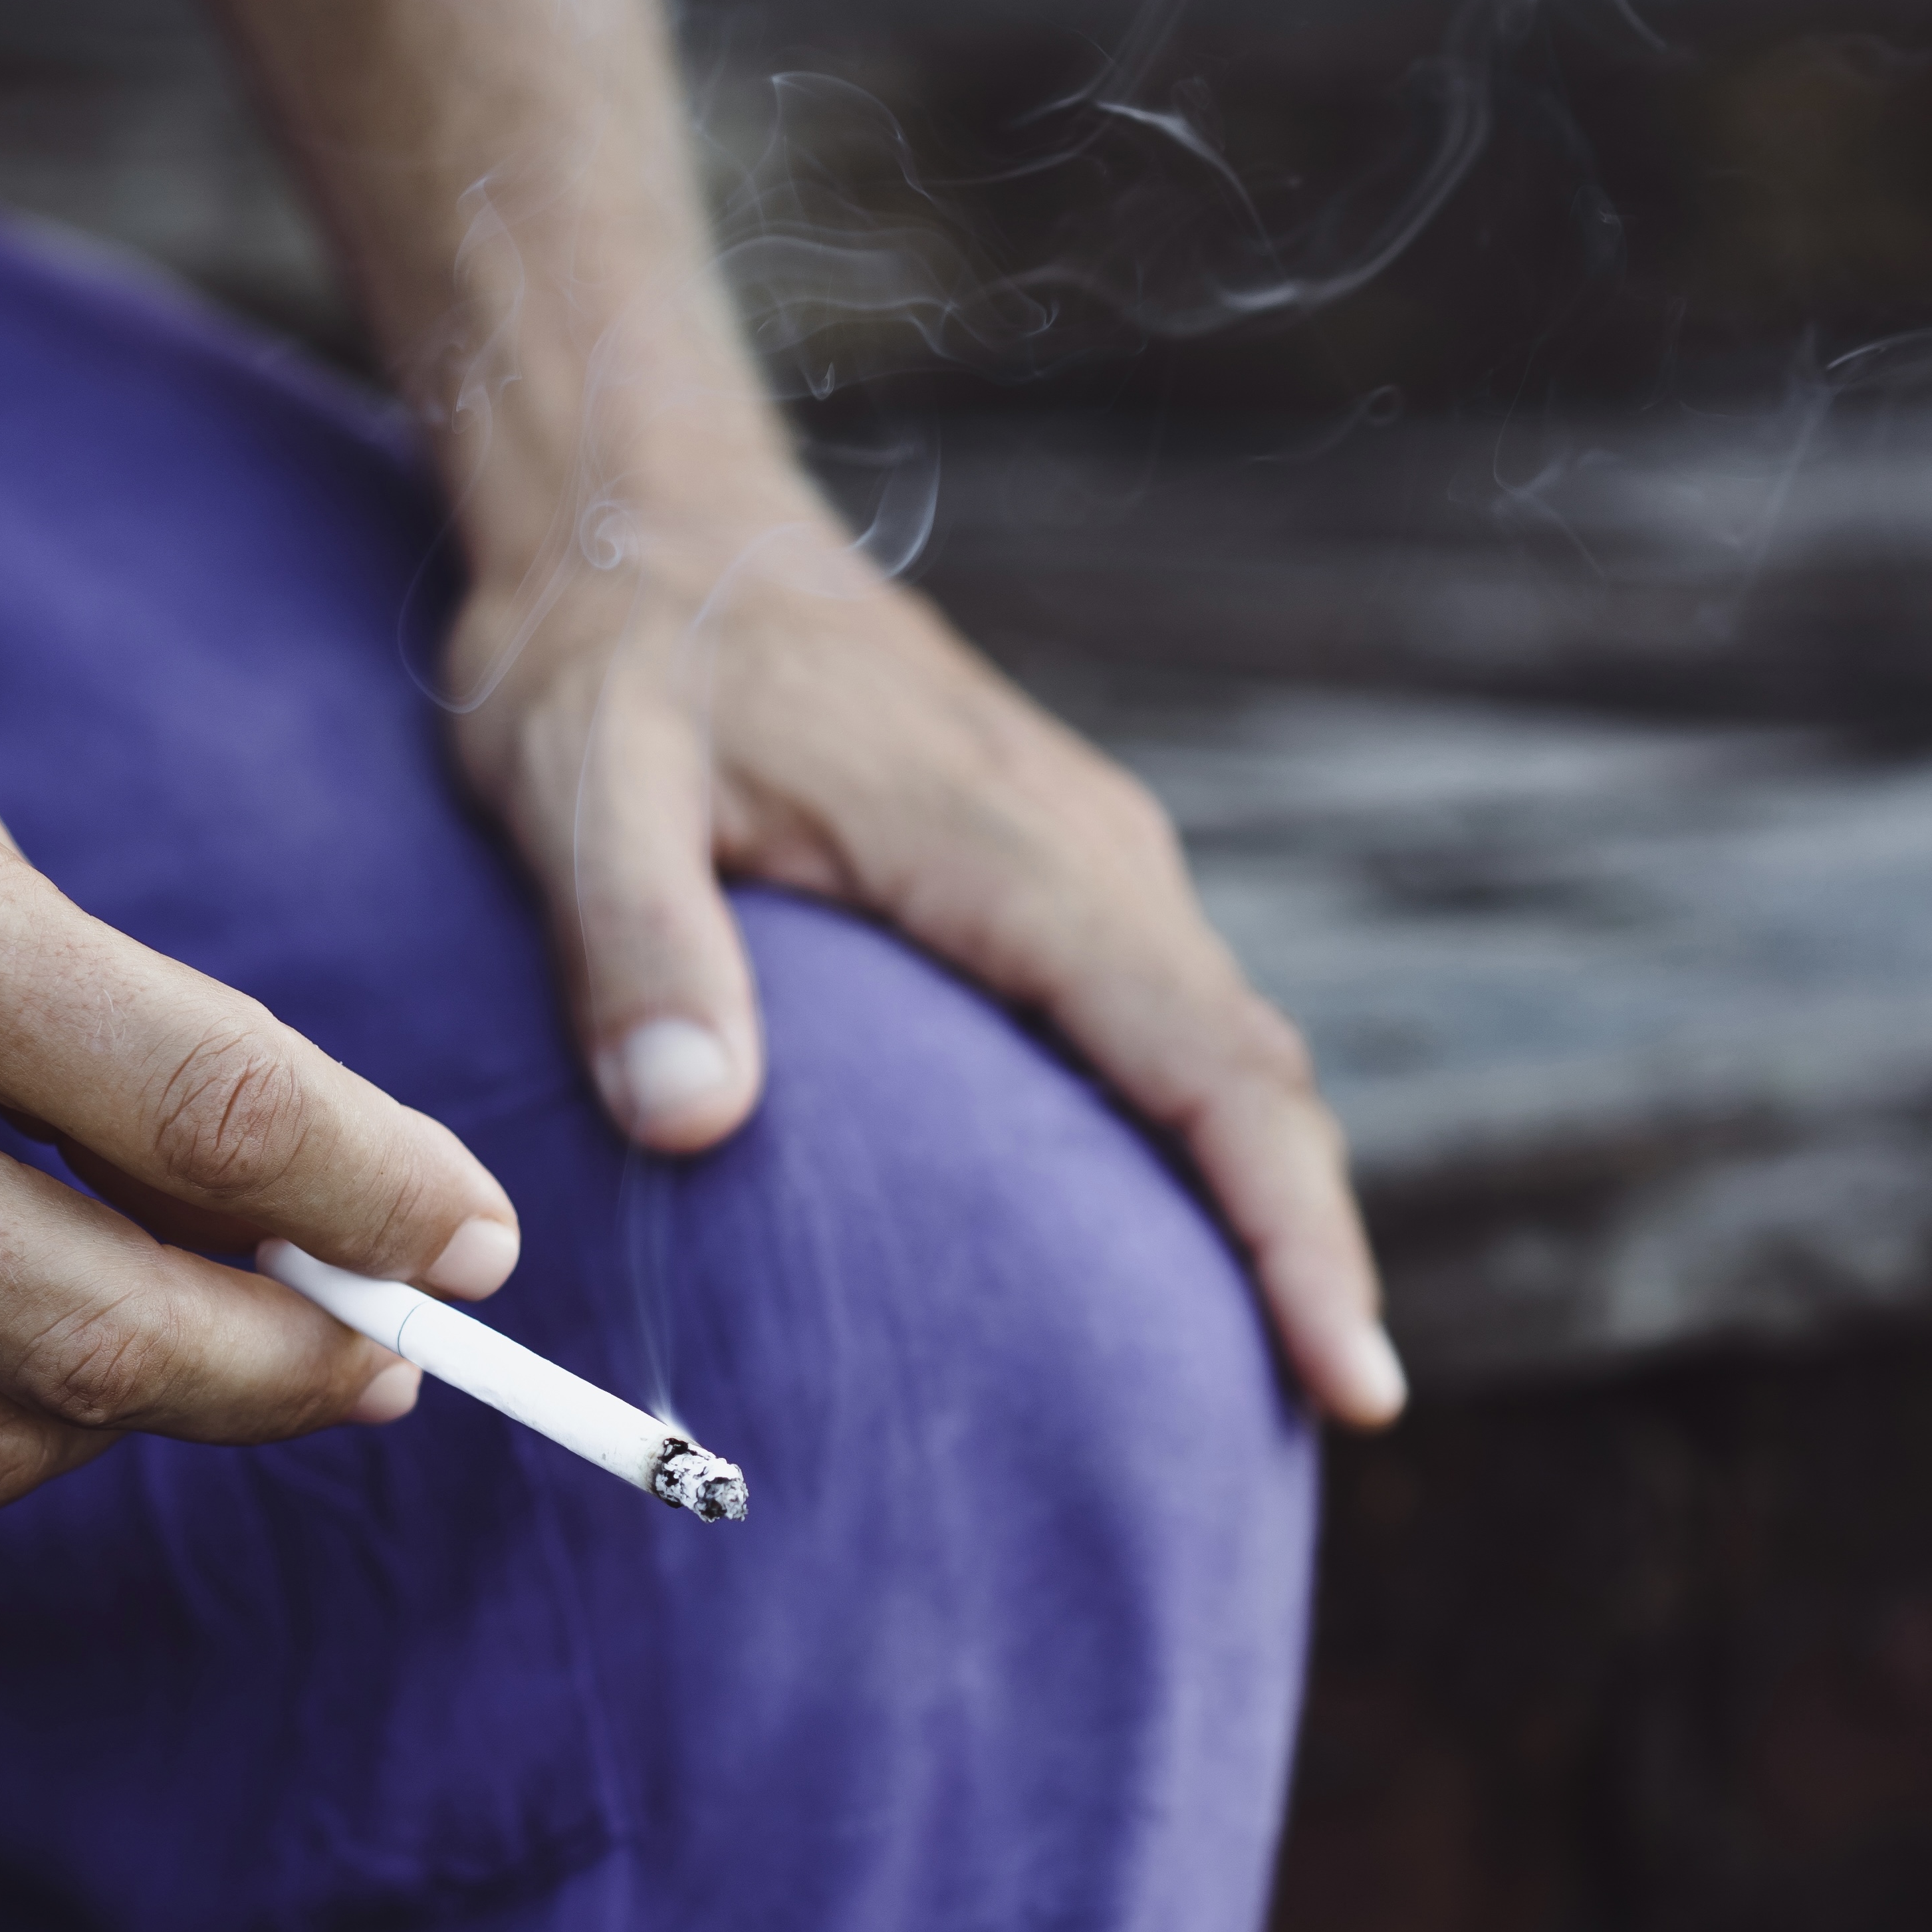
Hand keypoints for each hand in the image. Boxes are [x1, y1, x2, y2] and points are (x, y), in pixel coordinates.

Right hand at [0, 573, 521, 1547]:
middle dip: (292, 1366)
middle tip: (377, 1353)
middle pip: (109, 1331)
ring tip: (187, 1353)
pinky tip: (0, 1385)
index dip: (375, 1195)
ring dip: (129, 1419)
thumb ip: (72, 997)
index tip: (471, 1241)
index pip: (200, 1104)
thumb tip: (251, 1173)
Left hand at [443, 474, 1403, 1427]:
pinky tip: (1159, 1232)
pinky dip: (1189, 1130)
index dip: (1292, 1228)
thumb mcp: (580, 782)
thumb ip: (638, 945)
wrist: (638, 510)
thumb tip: (693, 1119)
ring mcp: (1071, 851)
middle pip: (1250, 1073)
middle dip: (1309, 1249)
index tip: (1351, 1375)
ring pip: (1215, 1046)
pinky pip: (1153, 1015)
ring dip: (1260, 1195)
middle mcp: (1079, 849)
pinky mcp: (1035, 863)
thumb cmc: (607, 646)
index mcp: (1006, 846)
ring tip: (1275, 1366)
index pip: (1207, 1060)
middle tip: (1331, 1420)